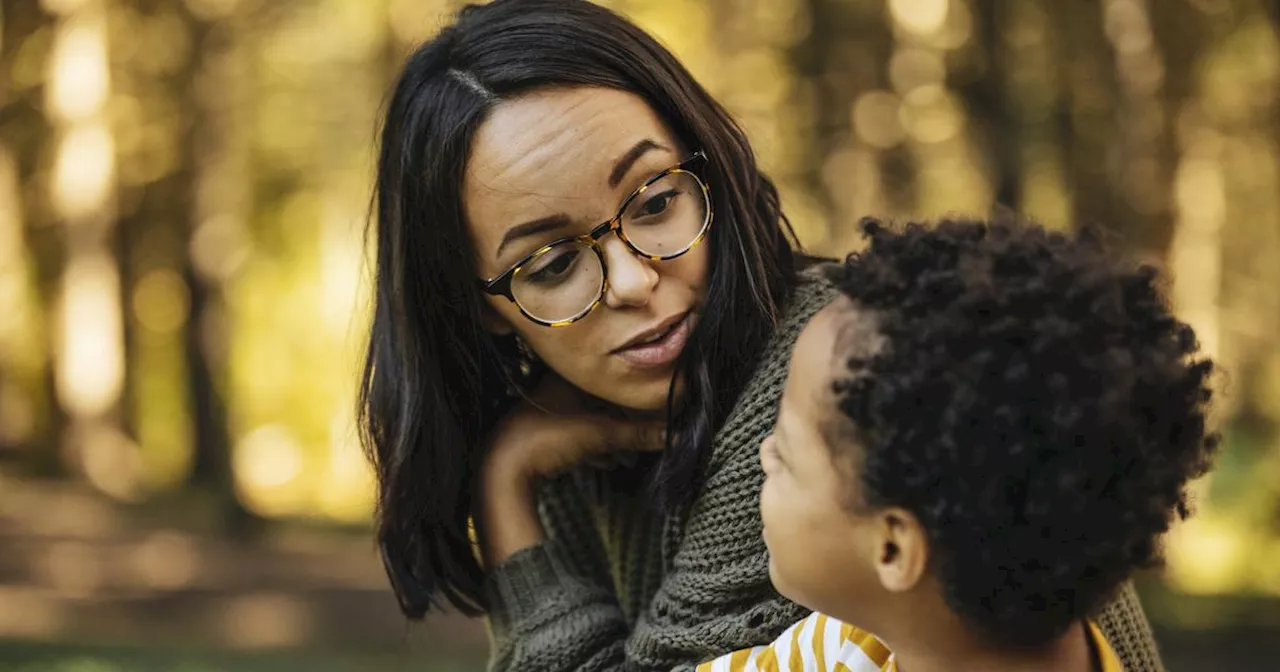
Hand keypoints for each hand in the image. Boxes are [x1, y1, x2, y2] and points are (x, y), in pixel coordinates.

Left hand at [476, 373, 665, 565]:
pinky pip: (575, 436)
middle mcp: (557, 389)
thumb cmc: (547, 439)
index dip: (634, 398)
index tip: (654, 412)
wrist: (504, 469)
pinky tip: (606, 463)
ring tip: (628, 456)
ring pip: (590, 422)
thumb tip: (673, 434)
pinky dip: (593, 448)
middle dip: (625, 424)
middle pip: (603, 404)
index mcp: (569, 377)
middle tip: (645, 437)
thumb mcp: (600, 434)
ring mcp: (547, 412)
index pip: (612, 381)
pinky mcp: (542, 433)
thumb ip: (638, 434)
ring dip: (610, 439)